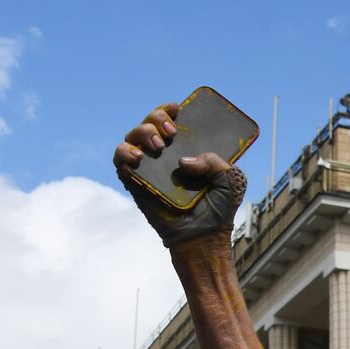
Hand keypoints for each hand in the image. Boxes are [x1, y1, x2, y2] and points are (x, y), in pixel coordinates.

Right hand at [113, 103, 247, 249]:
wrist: (204, 239)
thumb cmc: (219, 209)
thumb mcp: (229, 180)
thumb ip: (214, 162)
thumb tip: (183, 161)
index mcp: (186, 150)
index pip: (172, 121)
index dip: (169, 110)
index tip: (176, 108)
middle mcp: (165, 155)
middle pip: (150, 123)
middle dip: (156, 119)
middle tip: (171, 134)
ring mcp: (149, 168)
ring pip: (133, 137)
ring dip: (142, 133)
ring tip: (158, 147)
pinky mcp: (135, 183)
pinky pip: (120, 161)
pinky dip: (124, 153)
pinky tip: (138, 157)